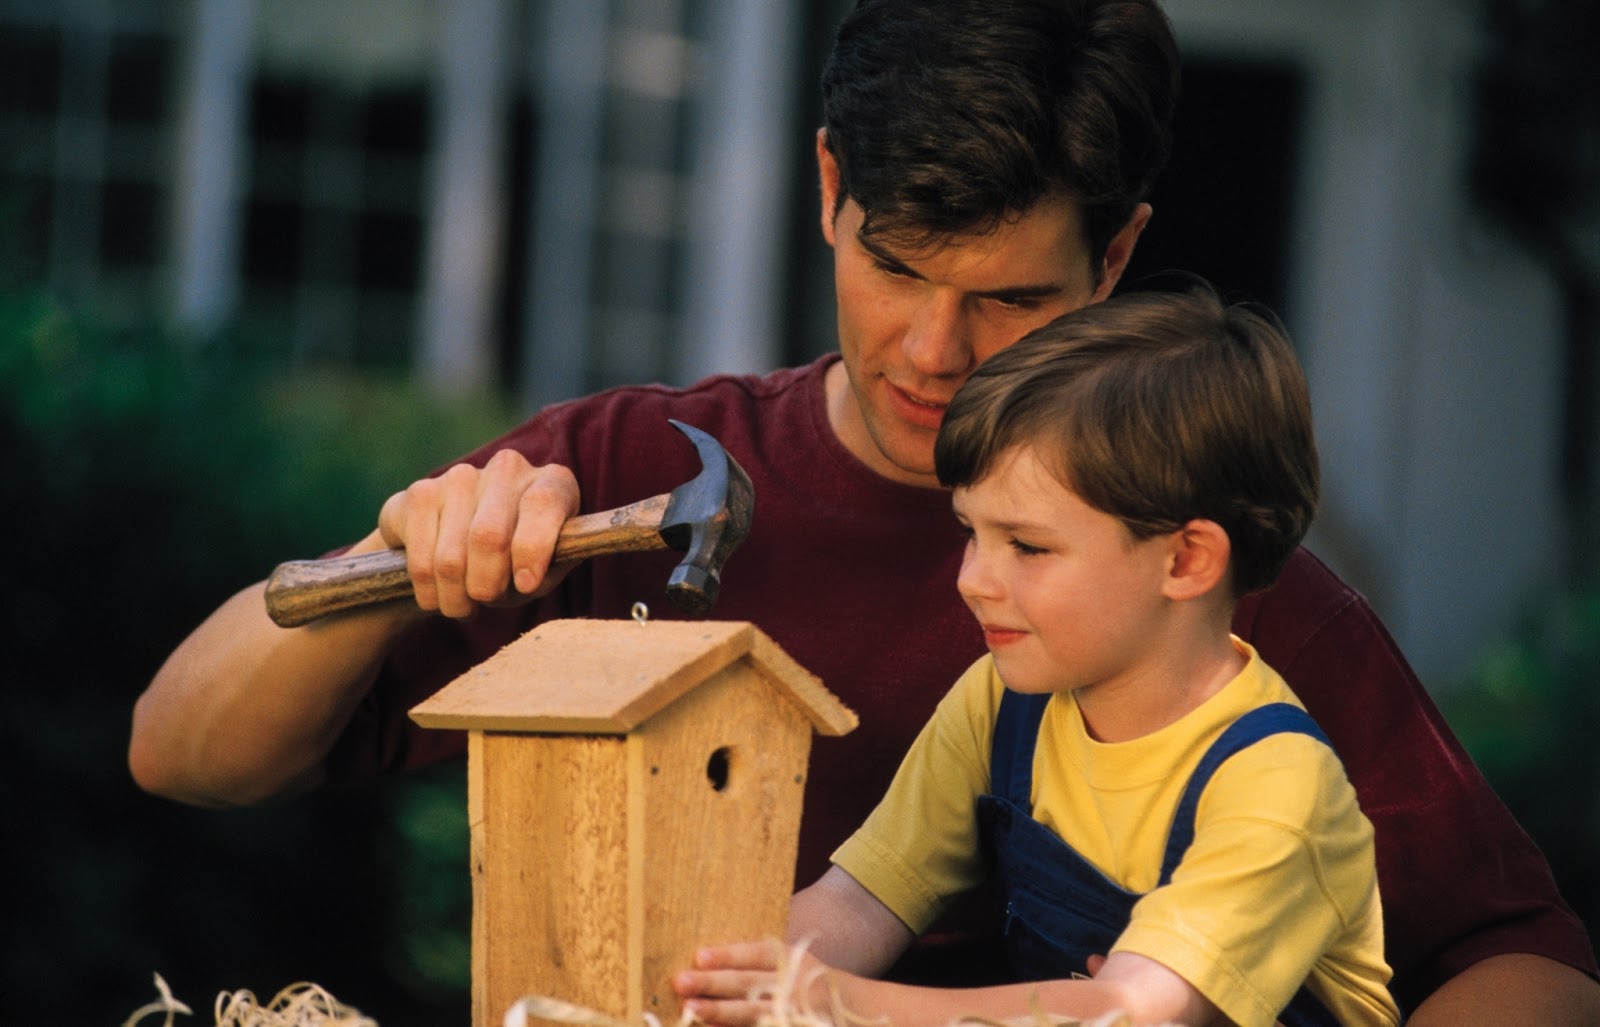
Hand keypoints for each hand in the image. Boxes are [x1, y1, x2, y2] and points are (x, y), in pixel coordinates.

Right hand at [377, 449, 580, 618]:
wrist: (471, 547)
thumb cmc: (522, 561)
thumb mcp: (546, 571)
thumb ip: (544, 572)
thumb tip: (525, 579)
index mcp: (553, 482)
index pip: (542, 502)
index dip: (532, 549)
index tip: (526, 586)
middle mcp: (507, 469)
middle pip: (489, 535)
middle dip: (486, 585)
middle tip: (486, 600)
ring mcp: (461, 476)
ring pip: (450, 556)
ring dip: (454, 596)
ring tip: (463, 605)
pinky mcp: (421, 492)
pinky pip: (419, 558)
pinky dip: (429, 591)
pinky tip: (438, 595)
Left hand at [674, 940, 828, 1026]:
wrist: (850, 1011)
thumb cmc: (805, 981)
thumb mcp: (792, 962)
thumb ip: (758, 960)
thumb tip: (704, 960)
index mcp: (793, 960)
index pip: (757, 954)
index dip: (729, 955)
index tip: (699, 956)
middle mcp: (794, 986)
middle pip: (749, 984)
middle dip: (714, 983)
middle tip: (681, 981)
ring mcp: (795, 1014)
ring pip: (752, 1014)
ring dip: (719, 1012)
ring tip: (690, 1009)